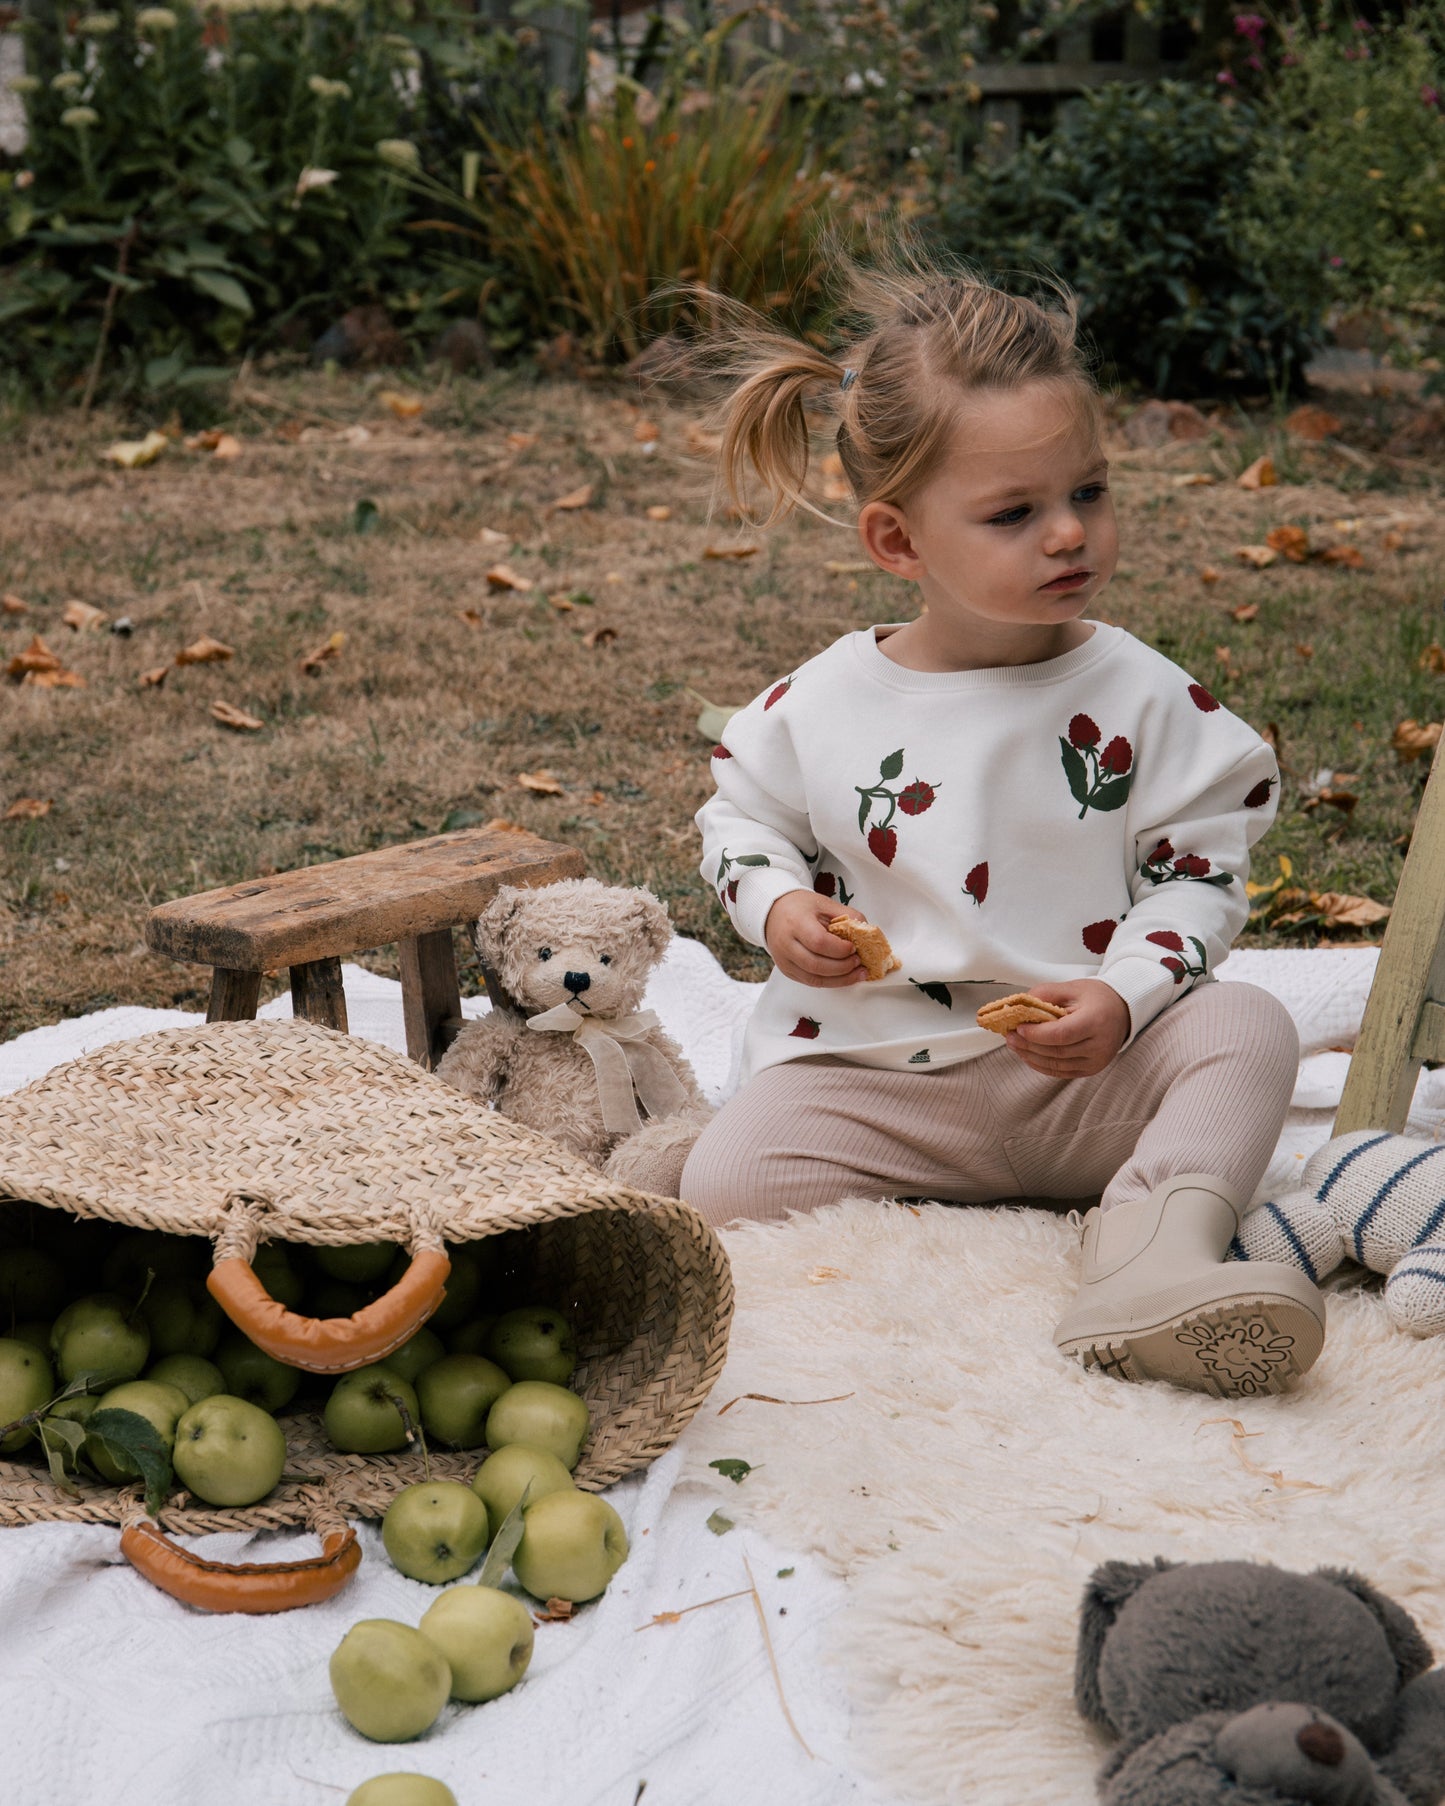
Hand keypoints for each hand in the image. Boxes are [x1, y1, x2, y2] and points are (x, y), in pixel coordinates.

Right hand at [764, 891, 869, 987]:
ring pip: (814, 979)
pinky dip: (830, 982)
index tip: (853, 947)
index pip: (818, 942)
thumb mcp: (824, 903)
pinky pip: (810, 982)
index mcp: (796, 923)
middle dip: (842, 967)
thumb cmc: (800, 907)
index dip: (839, 949)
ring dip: (840, 979)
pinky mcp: (787, 970)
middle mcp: (786, 944)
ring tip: (857, 973)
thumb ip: (847, 915)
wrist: (773, 912)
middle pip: (816, 965)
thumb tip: (868, 931)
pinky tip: (844, 977)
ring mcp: (784, 960)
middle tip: (859, 962)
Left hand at [1003, 979, 1130, 1077]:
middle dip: (1028, 1045)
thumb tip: (1019, 1005)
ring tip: (1014, 1045)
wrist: (1122, 1011)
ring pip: (1056, 1065)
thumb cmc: (1097, 997)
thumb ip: (1045, 994)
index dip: (1037, 1034)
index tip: (1018, 1028)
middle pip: (1056, 1052)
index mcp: (1096, 1021)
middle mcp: (1099, 1045)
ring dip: (1031, 1056)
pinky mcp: (1091, 1070)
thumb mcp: (1072, 987)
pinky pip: (1061, 1072)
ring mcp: (1096, 1061)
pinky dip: (1041, 1065)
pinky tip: (1027, 1055)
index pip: (1062, 1034)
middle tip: (1009, 1036)